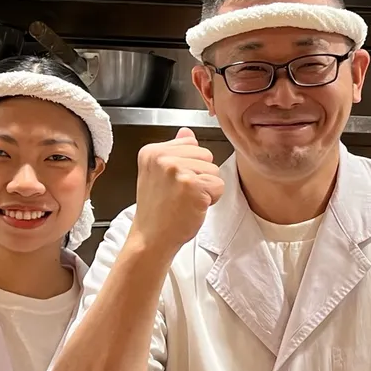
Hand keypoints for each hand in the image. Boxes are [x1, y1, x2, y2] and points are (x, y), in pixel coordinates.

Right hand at [131, 127, 223, 252]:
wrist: (152, 238)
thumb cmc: (156, 210)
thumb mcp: (158, 174)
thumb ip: (174, 150)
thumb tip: (187, 131)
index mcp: (152, 151)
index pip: (191, 143)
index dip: (189, 165)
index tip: (173, 182)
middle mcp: (162, 158)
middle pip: (205, 154)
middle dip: (200, 175)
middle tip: (181, 194)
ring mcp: (177, 171)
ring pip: (214, 170)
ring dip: (206, 188)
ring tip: (186, 200)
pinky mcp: (192, 186)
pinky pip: (219, 185)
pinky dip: (212, 200)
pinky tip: (192, 206)